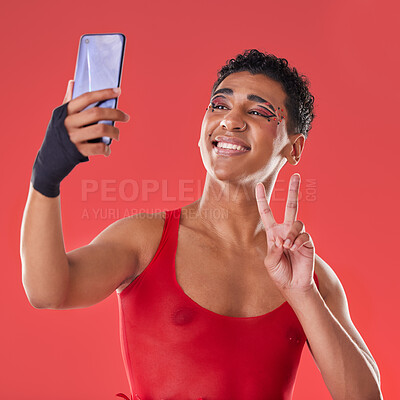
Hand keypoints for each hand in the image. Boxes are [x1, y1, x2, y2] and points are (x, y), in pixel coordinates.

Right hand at [63, 80, 129, 156]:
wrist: (51, 155)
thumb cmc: (60, 131)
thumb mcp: (60, 115)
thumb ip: (68, 100)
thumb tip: (73, 82)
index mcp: (66, 111)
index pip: (87, 98)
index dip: (104, 93)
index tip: (118, 91)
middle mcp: (69, 122)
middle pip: (97, 113)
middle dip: (116, 114)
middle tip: (126, 117)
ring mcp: (74, 137)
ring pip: (101, 130)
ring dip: (115, 132)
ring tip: (118, 134)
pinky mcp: (79, 150)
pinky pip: (99, 147)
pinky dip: (107, 149)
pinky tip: (107, 149)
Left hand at [255, 173, 314, 294]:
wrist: (293, 285)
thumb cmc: (279, 273)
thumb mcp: (270, 261)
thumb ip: (273, 248)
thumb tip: (282, 238)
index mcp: (273, 233)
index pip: (267, 213)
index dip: (262, 200)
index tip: (258, 185)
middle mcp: (286, 230)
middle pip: (290, 206)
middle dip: (293, 191)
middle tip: (296, 176)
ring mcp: (298, 235)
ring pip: (297, 222)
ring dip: (291, 233)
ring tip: (288, 246)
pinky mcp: (308, 242)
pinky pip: (304, 234)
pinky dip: (298, 240)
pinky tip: (294, 248)